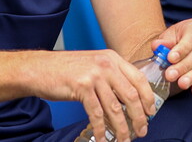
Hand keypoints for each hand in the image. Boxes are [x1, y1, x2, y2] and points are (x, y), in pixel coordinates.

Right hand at [34, 49, 155, 140]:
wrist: (40, 68)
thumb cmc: (66, 70)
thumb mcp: (94, 65)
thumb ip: (112, 76)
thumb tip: (129, 99)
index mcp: (113, 58)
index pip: (139, 78)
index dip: (148, 97)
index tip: (151, 112)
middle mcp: (106, 65)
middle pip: (131, 95)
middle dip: (139, 116)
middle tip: (142, 130)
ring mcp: (94, 75)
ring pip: (114, 107)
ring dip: (122, 127)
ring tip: (125, 140)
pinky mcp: (81, 87)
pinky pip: (96, 114)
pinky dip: (102, 129)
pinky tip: (103, 138)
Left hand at [151, 18, 191, 95]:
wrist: (184, 44)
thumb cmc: (176, 39)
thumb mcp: (168, 36)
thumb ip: (163, 42)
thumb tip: (157, 46)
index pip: (190, 38)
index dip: (181, 49)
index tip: (170, 58)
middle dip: (183, 66)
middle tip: (170, 75)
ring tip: (181, 84)